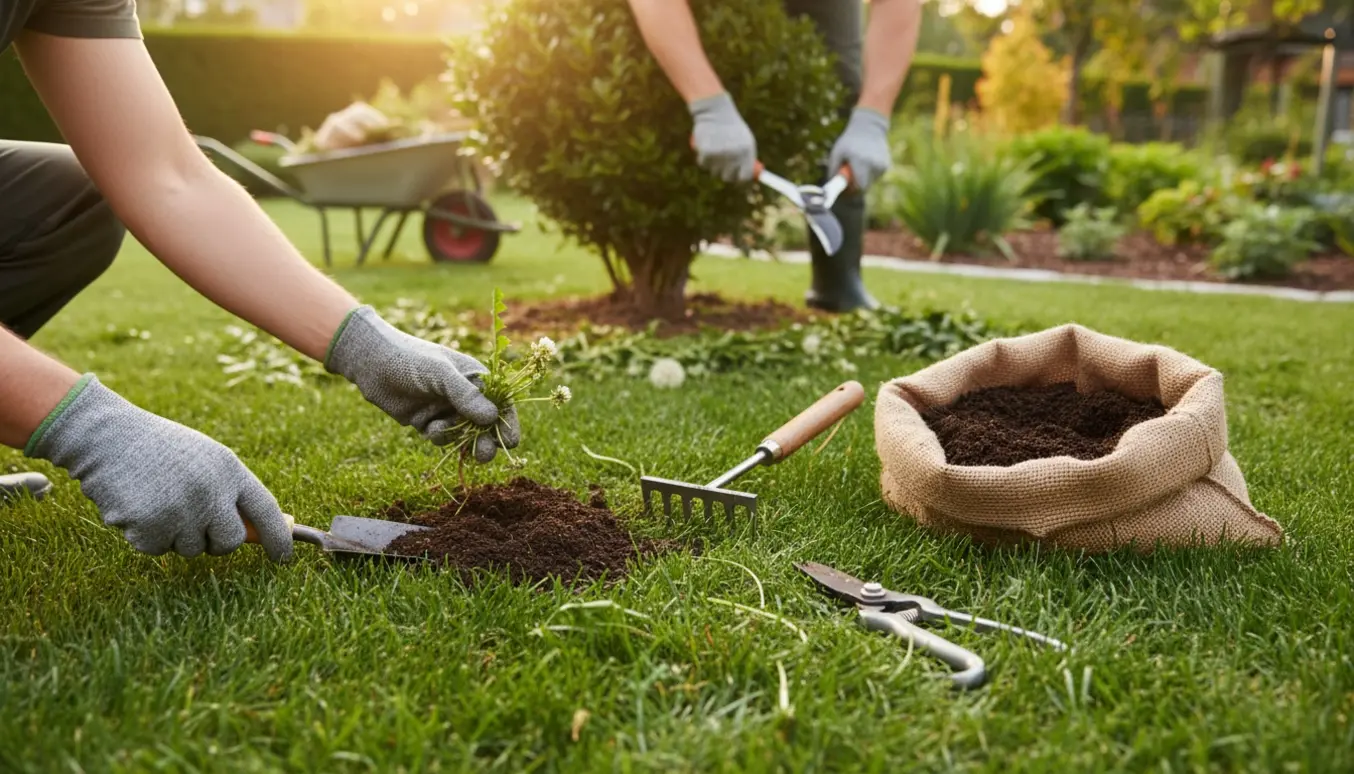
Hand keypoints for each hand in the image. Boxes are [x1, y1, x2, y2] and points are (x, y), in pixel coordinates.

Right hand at [26, 375, 292, 561]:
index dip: (277, 537)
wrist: (107, 437)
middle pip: (230, 541)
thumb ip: (229, 492)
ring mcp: (182, 511)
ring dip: (174, 534)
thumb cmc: (159, 449)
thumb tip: (254, 533)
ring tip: (157, 499)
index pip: (266, 511)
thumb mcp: (205, 460)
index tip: (282, 557)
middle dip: (215, 542)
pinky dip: (145, 535)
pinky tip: (136, 506)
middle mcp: (211, 491)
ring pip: (190, 548)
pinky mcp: (150, 527)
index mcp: (230, 470)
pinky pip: (157, 549)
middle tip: (194, 523)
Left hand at [325, 306, 519, 462]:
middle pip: (485, 425)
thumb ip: (466, 395)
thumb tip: (492, 418)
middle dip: (486, 440)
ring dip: (457, 439)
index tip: (510, 441)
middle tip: (484, 454)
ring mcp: (447, 409)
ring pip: (464, 435)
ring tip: (440, 432)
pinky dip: (439, 437)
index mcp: (475, 378)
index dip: (507, 422)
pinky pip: (443, 438)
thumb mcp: (440, 374)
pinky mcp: (429, 421)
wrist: (372, 364)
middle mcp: (465, 396)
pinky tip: (429, 428)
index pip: (500, 403)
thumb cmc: (410, 360)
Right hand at [688, 92, 756, 182]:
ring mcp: (720, 154)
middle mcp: (735, 155)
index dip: (739, 179)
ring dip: (713, 164)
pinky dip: (703, 158)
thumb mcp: (745, 140)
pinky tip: (706, 146)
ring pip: (714, 171)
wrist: (715, 110)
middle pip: (728, 177)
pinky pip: (703, 164)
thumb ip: (747, 158)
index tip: (735, 177)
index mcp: (747, 151)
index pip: (744, 176)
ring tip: (715, 148)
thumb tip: (751, 177)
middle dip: (725, 173)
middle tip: (722, 165)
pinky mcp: (707, 152)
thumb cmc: (731, 126)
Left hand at [827, 107, 891, 190]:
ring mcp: (882, 165)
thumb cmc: (849, 141)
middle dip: (856, 186)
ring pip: (870, 182)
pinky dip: (869, 173)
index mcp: (861, 161)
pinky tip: (866, 161)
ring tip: (858, 165)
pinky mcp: (886, 165)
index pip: (859, 187)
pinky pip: (875, 176)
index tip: (845, 190)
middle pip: (865, 187)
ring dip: (862, 179)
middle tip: (849, 179)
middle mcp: (874, 164)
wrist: (869, 127)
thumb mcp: (837, 153)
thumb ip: (833, 171)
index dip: (852, 192)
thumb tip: (829, 189)